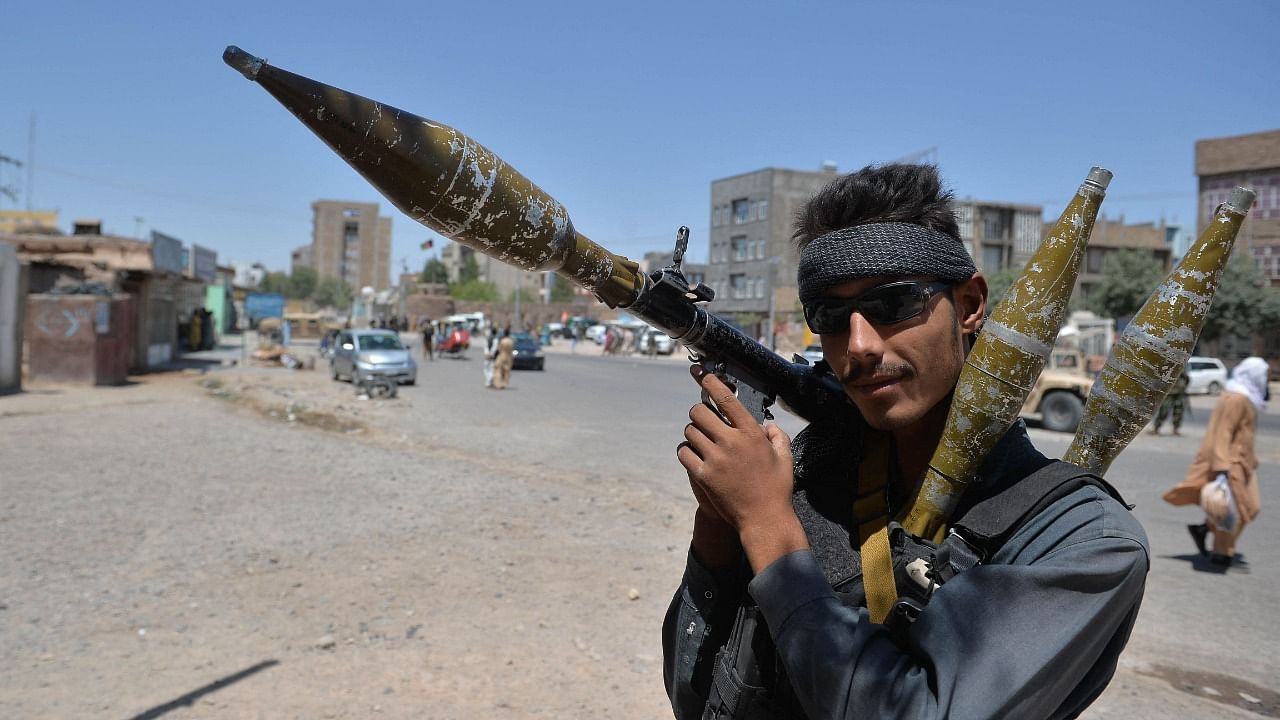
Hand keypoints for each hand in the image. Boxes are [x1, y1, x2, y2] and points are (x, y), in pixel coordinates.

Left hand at [676, 365, 806, 572]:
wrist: (765, 520)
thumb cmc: (777, 489)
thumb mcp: (785, 459)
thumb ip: (777, 437)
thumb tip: (768, 426)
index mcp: (751, 433)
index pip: (725, 398)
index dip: (710, 381)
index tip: (699, 370)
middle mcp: (732, 442)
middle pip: (699, 412)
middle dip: (699, 412)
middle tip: (704, 420)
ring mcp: (715, 459)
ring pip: (690, 432)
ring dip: (694, 433)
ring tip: (703, 442)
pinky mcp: (704, 475)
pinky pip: (684, 453)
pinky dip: (686, 452)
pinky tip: (695, 456)